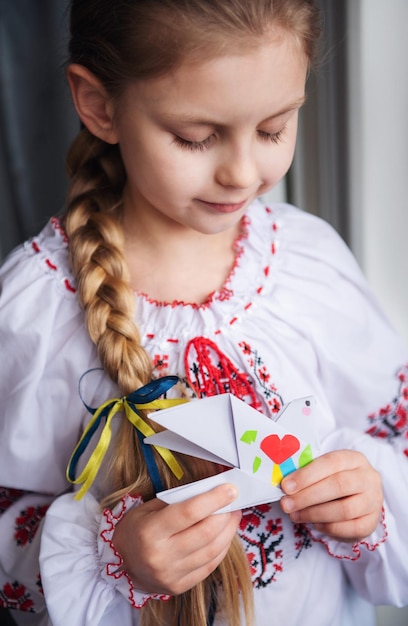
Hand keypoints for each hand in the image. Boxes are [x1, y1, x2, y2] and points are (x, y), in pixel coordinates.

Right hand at [112, 484, 240, 594]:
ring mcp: (171, 574)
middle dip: (225, 514)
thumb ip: (178, 501)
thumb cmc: (136, 529)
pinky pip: (209, 566)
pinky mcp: (179, 586)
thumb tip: (210, 490)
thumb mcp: (148, 508)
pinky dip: (222, 548)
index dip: (213, 499)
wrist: (120, 564)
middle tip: (234, 501)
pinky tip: (224, 535)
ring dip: (228, 531)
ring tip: (232, 516)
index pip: (189, 512)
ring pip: (212, 551)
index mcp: (150, 532)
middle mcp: (161, 556)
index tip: (230, 489)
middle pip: (205, 533)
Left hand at [280, 450, 382, 542]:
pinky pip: (351, 529)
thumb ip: (307, 473)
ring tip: (295, 515)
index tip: (286, 486)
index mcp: (354, 458)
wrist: (358, 494)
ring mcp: (373, 501)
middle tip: (286, 504)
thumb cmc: (333, 478)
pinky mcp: (372, 522)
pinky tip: (315, 525)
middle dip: (308, 496)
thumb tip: (286, 485)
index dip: (307, 475)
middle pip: (338, 486)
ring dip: (315, 514)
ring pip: (345, 510)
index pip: (330, 462)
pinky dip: (330, 528)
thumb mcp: (323, 470)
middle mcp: (368, 478)